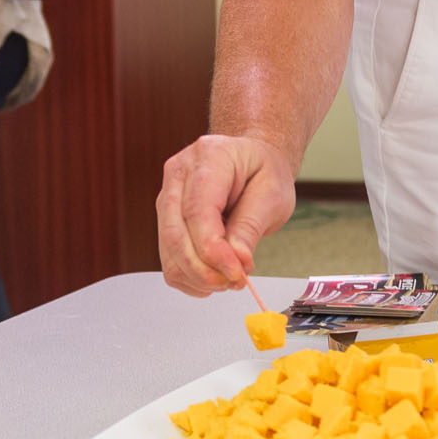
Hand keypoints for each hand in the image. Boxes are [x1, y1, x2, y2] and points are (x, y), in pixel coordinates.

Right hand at [157, 134, 296, 296]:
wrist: (250, 162)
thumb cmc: (261, 170)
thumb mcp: (272, 193)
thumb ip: (250, 226)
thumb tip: (237, 260)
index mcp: (208, 157)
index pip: (197, 210)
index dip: (213, 249)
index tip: (236, 272)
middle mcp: (179, 174)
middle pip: (175, 234)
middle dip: (205, 269)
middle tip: (235, 281)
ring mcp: (167, 197)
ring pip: (169, 252)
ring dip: (199, 277)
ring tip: (230, 277)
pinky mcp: (165, 220)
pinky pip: (169, 261)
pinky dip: (191, 278)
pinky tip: (215, 274)